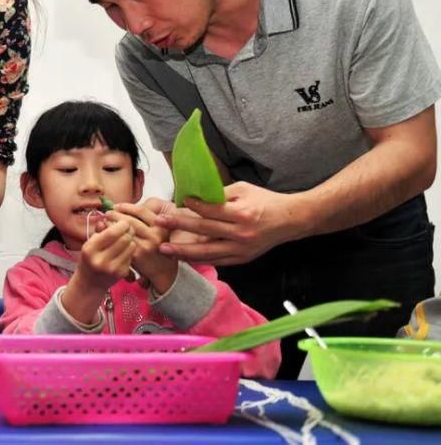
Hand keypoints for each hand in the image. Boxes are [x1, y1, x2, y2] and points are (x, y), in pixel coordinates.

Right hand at [59, 217, 135, 324]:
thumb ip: (100, 230)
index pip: (112, 232)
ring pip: (131, 246)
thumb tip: (111, 217)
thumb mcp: (89, 243)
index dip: (121, 224)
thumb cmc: (90, 258)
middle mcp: (101, 260)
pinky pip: (131, 255)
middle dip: (128, 230)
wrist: (90, 283)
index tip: (123, 222)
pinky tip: (124, 250)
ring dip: (130, 240)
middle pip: (125, 238)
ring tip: (126, 238)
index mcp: (90, 249)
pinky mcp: (121, 273)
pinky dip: (130, 250)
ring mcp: (112, 268)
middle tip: (128, 228)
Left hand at [112, 203, 177, 293]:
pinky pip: (122, 242)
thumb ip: (144, 219)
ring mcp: (146, 245)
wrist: (163, 270)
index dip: (127, 206)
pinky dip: (114, 236)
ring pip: (125, 231)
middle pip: (131, 219)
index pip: (141, 211)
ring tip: (106, 221)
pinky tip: (108, 234)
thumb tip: (122, 207)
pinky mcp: (137, 255)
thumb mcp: (158, 231)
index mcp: (161, 226)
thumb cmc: (157, 247)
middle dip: (116, 214)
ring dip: (113, 224)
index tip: (116, 206)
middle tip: (108, 212)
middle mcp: (155, 235)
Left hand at [155, 182, 303, 264]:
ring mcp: (242, 249)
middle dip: (179, 227)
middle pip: (204, 231)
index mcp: (242, 214)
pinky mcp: (242, 258)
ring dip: (183, 251)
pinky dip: (199, 259)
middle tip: (159, 223)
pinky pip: (216, 260)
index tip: (176, 202)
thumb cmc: (265, 201)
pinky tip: (183, 257)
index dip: (192, 206)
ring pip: (207, 252)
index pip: (211, 211)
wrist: (291, 220)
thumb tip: (195, 195)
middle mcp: (241, 234)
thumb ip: (219, 194)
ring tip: (164, 249)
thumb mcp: (244, 189)